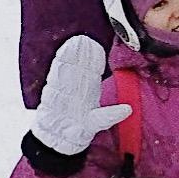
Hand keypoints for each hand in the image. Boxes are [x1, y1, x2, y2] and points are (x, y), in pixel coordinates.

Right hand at [30, 35, 131, 156]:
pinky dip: (57, 66)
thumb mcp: (97, 122)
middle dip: (82, 52)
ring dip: (71, 55)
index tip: (96, 46)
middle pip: (79, 66)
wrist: (57, 139)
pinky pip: (54, 78)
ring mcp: (62, 88)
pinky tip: (61, 54)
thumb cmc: (78, 128)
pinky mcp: (50, 93)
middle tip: (85, 38)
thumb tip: (128, 109)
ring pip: (67, 68)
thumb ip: (110, 115)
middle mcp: (75, 86)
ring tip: (75, 41)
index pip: (92, 71)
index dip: (94, 59)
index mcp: (88, 90)